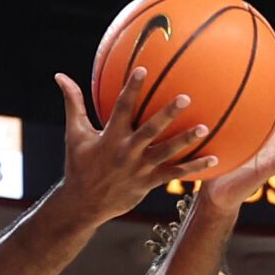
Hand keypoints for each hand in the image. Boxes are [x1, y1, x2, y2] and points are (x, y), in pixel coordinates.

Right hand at [53, 69, 219, 224]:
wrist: (83, 204)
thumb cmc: (79, 164)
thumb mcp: (74, 134)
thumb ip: (73, 103)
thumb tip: (59, 75)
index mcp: (109, 138)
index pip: (121, 109)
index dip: (131, 89)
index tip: (142, 70)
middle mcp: (126, 152)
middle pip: (149, 130)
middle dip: (167, 114)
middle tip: (186, 97)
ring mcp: (139, 169)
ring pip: (166, 152)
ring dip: (185, 141)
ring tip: (205, 128)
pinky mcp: (148, 183)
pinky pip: (174, 174)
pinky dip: (194, 168)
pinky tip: (214, 158)